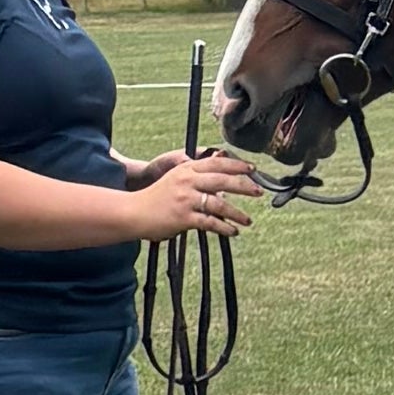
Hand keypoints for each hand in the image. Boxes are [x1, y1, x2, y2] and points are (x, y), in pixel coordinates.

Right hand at [123, 147, 262, 236]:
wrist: (134, 212)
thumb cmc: (157, 198)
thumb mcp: (176, 179)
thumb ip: (197, 176)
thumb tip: (222, 177)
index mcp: (186, 169)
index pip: (217, 163)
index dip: (236, 165)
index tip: (252, 169)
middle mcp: (187, 180)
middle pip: (223, 180)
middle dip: (244, 185)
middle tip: (259, 191)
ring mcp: (185, 199)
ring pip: (219, 203)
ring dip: (237, 213)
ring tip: (248, 220)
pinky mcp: (183, 217)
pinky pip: (210, 222)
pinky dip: (224, 227)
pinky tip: (232, 231)